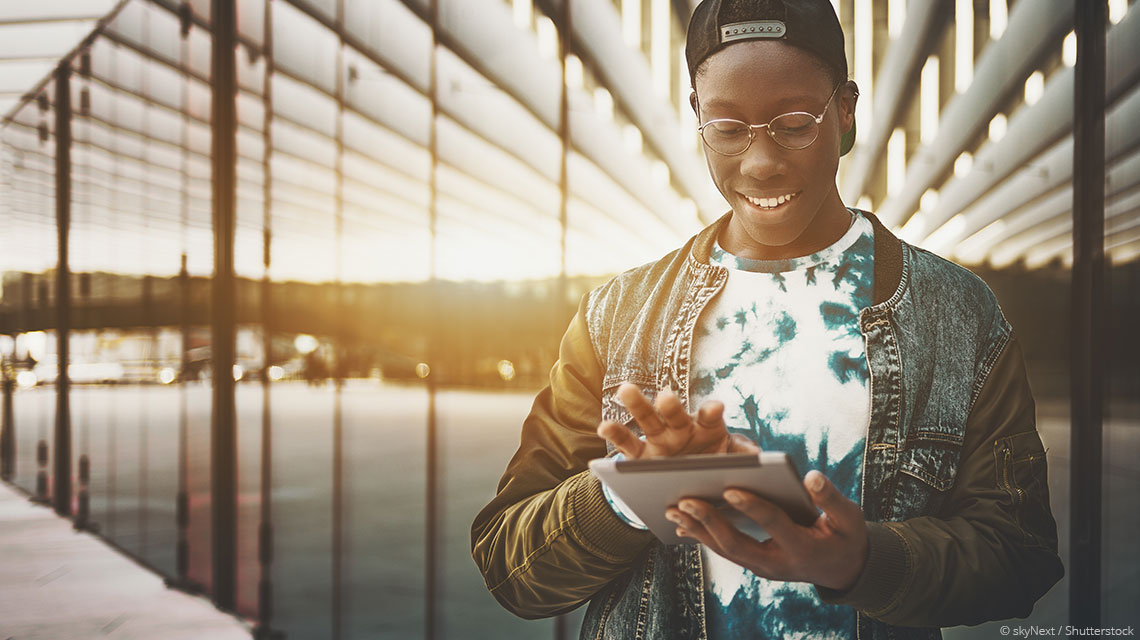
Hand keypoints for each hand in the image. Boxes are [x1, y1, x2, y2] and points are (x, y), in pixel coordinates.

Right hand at [596, 383, 759, 458]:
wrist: (691, 489)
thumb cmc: (715, 469)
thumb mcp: (732, 466)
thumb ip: (743, 457)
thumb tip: (757, 456)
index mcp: (707, 428)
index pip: (710, 417)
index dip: (711, 412)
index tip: (714, 409)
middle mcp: (681, 428)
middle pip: (674, 412)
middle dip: (670, 404)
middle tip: (666, 395)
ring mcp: (658, 440)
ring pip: (647, 419)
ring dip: (637, 404)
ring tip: (626, 390)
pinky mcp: (641, 457)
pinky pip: (626, 444)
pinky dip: (615, 433)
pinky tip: (603, 426)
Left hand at [664, 470, 868, 591]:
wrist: (844, 570)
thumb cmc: (846, 537)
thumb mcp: (850, 518)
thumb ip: (830, 499)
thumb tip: (810, 475)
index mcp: (803, 548)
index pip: (773, 524)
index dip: (752, 507)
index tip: (730, 488)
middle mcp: (778, 563)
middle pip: (737, 544)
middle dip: (709, 522)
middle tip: (683, 501)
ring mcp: (763, 568)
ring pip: (725, 550)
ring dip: (697, 530)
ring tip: (671, 510)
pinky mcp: (754, 564)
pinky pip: (725, 550)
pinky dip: (702, 536)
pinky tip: (682, 523)